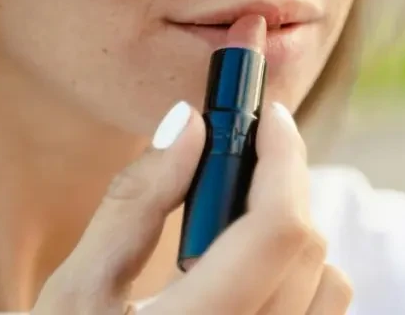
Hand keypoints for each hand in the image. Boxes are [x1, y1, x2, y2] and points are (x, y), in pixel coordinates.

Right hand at [31, 101, 353, 314]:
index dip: (281, 155)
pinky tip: (240, 274)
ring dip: (292, 235)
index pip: (279, 228)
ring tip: (227, 229)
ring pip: (329, 285)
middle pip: (309, 248)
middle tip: (241, 150)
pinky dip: (297, 277)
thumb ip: (134, 204)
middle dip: (281, 182)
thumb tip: (188, 124)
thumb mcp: (76, 292)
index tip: (264, 112)